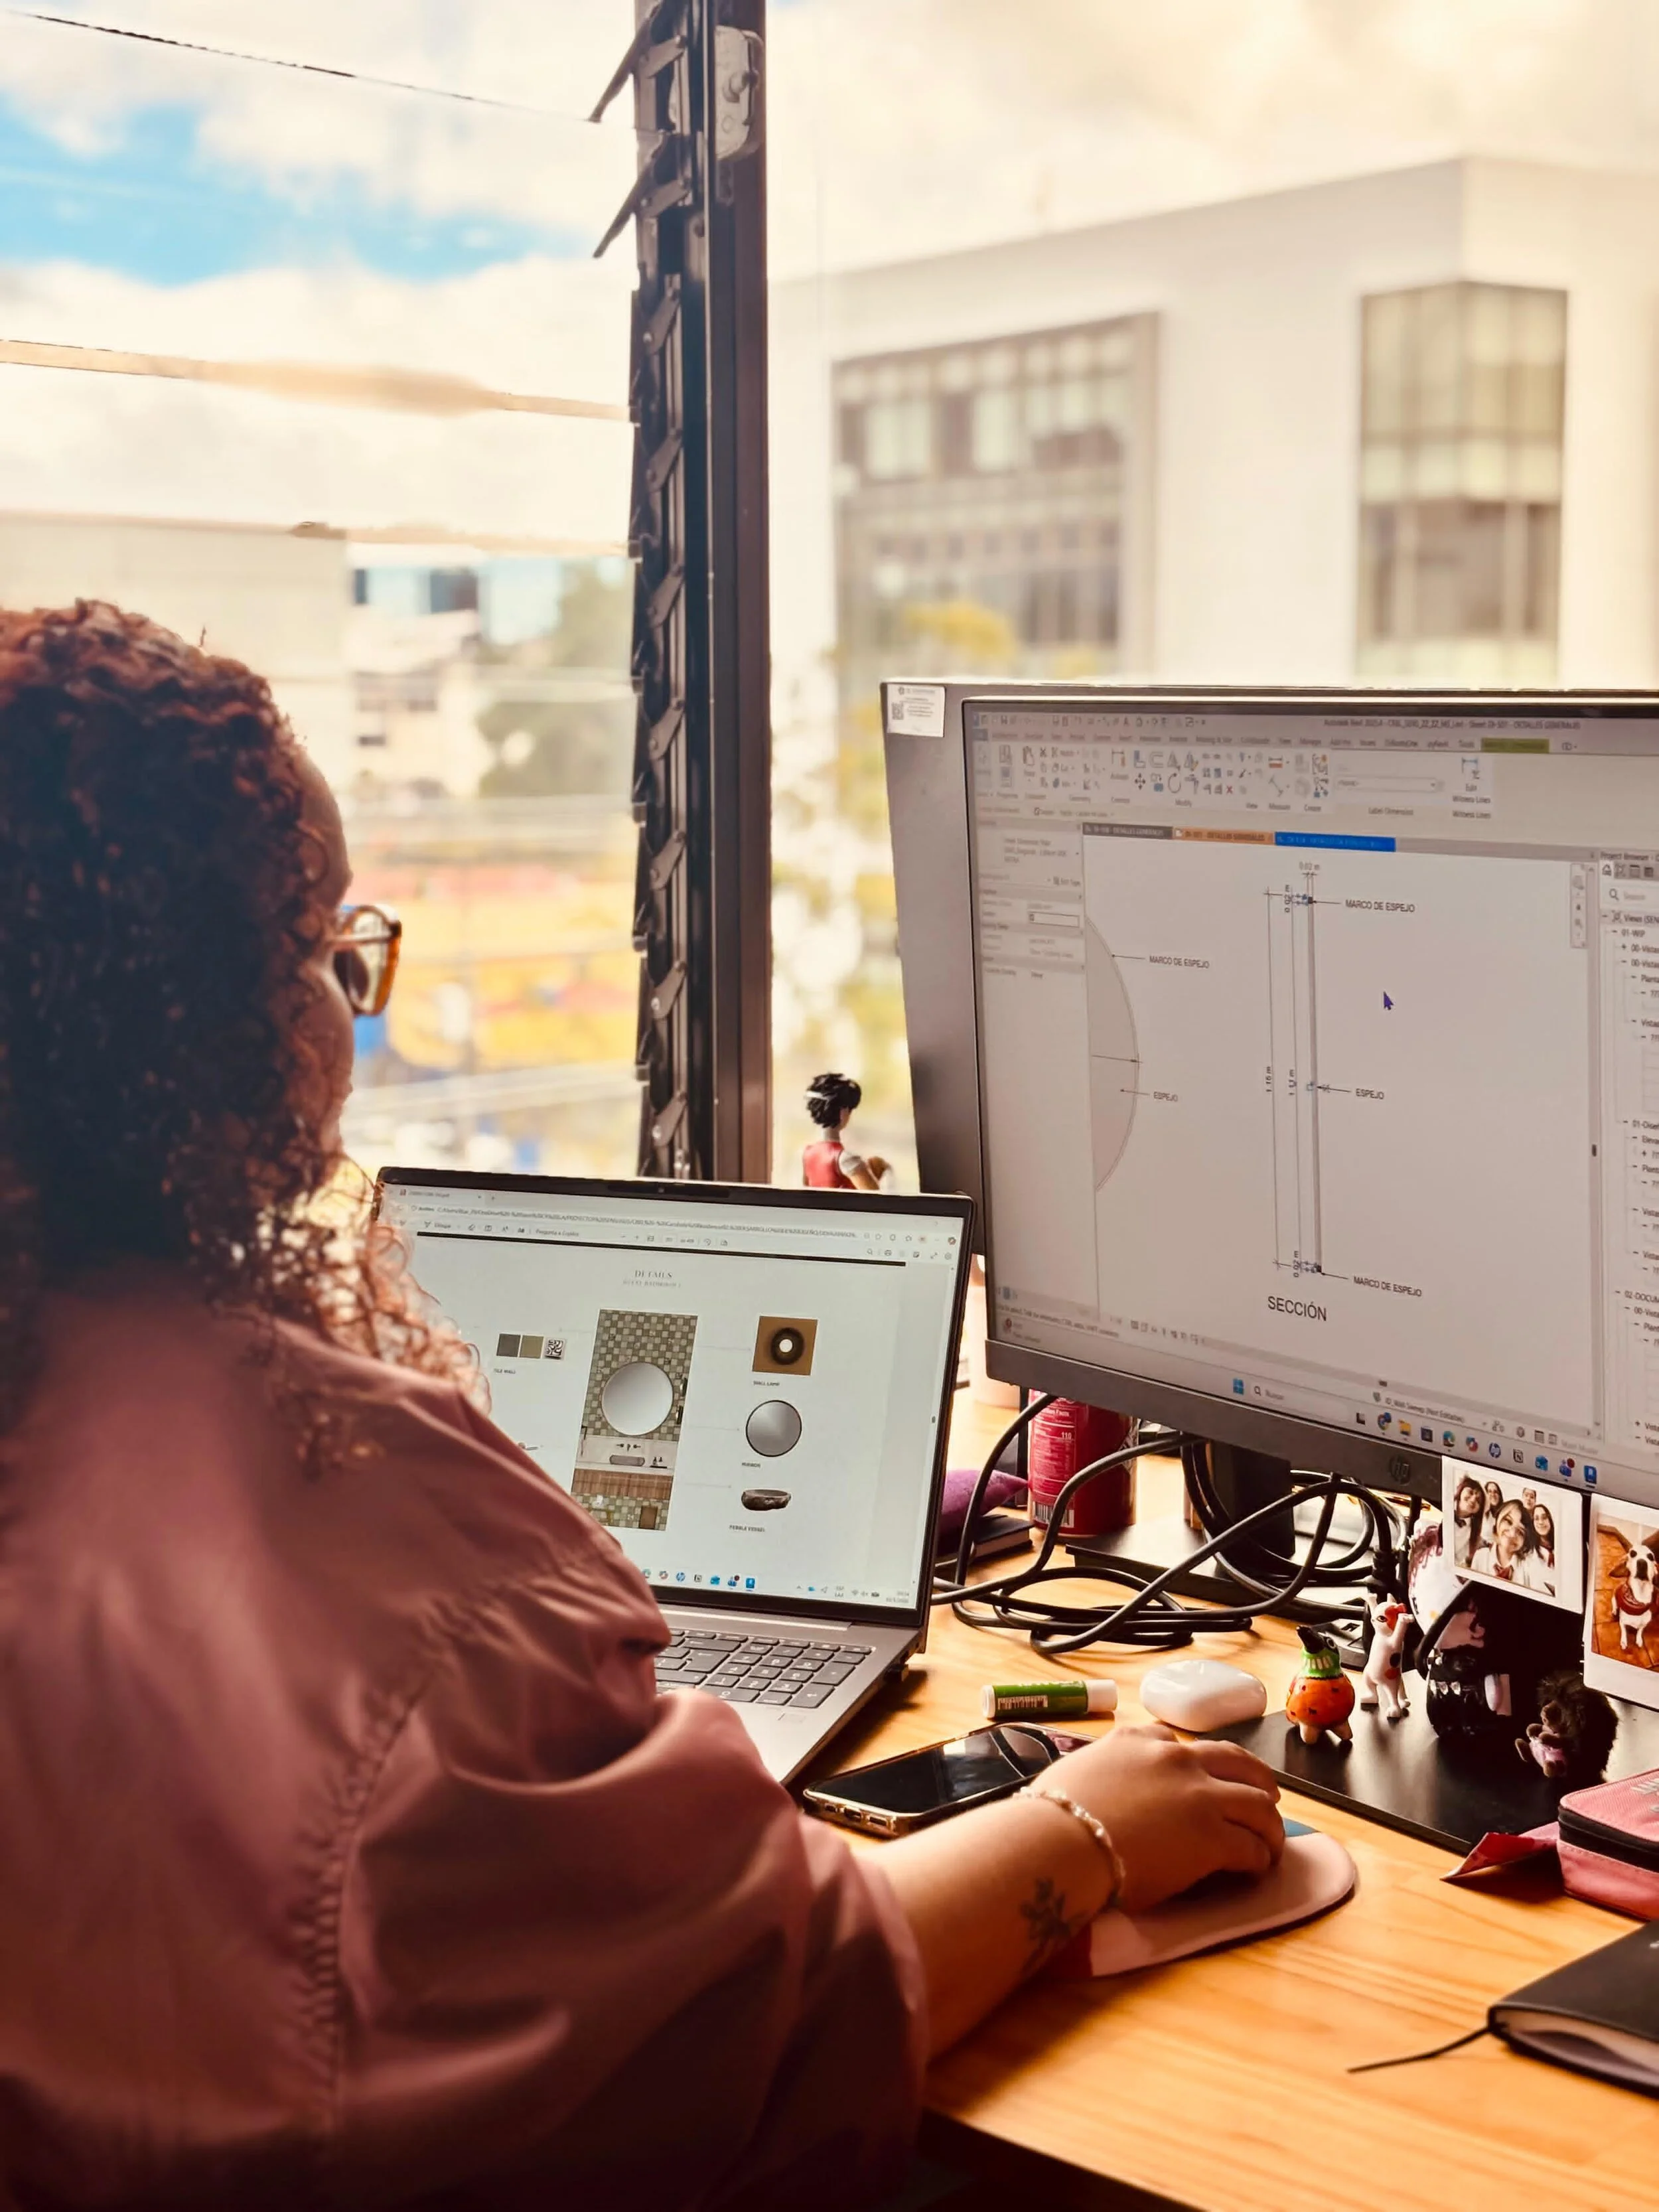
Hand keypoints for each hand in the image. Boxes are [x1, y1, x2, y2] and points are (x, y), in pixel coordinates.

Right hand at [1046, 1724, 1283, 1910]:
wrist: (1062, 1842)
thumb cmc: (1055, 1815)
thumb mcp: (1078, 1771)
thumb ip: (1102, 1773)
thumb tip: (1099, 1791)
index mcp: (1137, 1739)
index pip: (1177, 1742)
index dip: (1196, 1762)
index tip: (1200, 1778)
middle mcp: (1175, 1758)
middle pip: (1236, 1761)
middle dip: (1256, 1779)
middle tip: (1265, 1798)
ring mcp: (1200, 1795)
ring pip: (1257, 1803)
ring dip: (1269, 1824)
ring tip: (1270, 1843)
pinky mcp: (1214, 1837)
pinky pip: (1251, 1846)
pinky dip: (1260, 1856)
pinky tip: (1257, 1867)